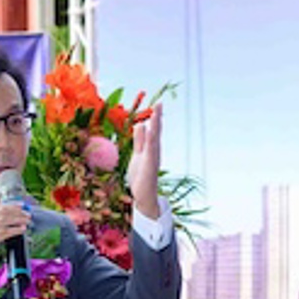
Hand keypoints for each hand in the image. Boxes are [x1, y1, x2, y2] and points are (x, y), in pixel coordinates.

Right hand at [0, 203, 30, 283]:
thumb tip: (12, 224)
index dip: (11, 206)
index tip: (21, 207)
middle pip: (1, 211)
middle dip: (17, 211)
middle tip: (27, 214)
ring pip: (4, 219)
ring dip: (18, 219)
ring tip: (27, 221)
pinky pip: (4, 231)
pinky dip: (15, 229)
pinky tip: (22, 230)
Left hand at [126, 102, 161, 218]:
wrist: (144, 195)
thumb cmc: (141, 176)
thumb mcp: (138, 154)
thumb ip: (139, 140)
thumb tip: (141, 124)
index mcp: (151, 148)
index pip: (153, 129)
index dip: (154, 118)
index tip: (157, 104)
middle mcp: (154, 151)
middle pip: (156, 131)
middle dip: (157, 118)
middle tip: (160, 103)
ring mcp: (152, 157)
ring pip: (154, 138)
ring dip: (155, 125)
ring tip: (157, 112)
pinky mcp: (149, 164)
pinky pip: (150, 149)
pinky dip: (151, 139)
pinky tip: (151, 130)